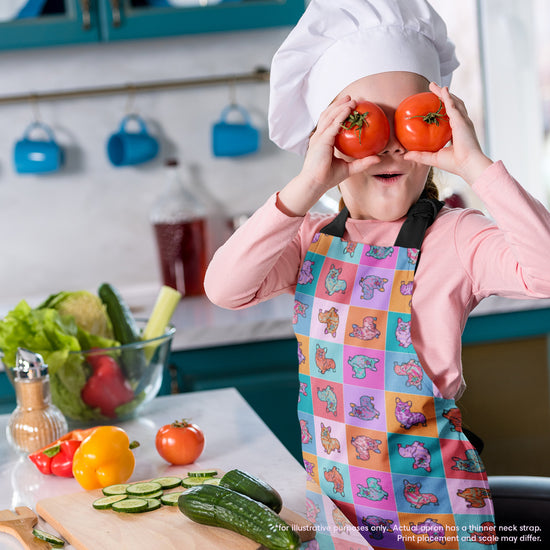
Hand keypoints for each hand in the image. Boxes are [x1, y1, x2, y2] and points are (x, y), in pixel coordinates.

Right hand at [278, 96, 380, 215]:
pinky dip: (341, 115)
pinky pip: (333, 124)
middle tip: (352, 98)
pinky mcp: (321, 140)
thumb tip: (378, 158)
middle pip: (328, 115)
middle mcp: (319, 137)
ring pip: (329, 116)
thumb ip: (362, 163)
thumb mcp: (349, 168)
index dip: (339, 113)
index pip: (330, 123)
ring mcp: (319, 137)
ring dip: (340, 106)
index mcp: (322, 142)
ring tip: (351, 100)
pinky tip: (349, 109)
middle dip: (339, 105)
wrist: (315, 184)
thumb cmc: (328, 178)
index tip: (351, 107)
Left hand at [404, 82, 491, 184]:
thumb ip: (419, 155)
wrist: (467, 165)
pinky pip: (453, 105)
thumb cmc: (454, 164)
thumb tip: (405, 155)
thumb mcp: (433, 158)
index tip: (434, 105)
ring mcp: (463, 121)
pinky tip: (442, 90)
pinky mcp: (461, 121)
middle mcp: (461, 124)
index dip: (444, 109)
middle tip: (433, 88)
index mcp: (457, 132)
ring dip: (444, 93)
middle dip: (443, 96)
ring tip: (435, 86)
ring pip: (453, 102)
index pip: (450, 117)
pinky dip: (448, 96)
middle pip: (452, 105)